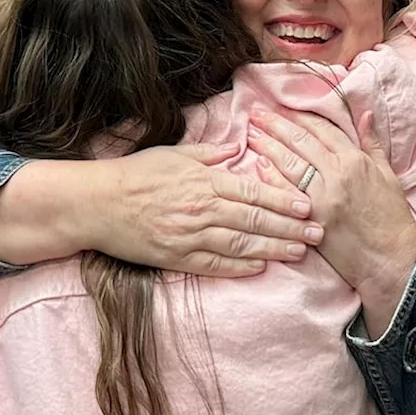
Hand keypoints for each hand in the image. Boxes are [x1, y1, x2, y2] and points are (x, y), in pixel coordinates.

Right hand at [0, 141, 322, 276]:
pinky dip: (240, 267)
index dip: (285, 199)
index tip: (310, 205)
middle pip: (255, 220)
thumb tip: (236, 147)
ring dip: (274, 249)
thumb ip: (208, 153)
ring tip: (299, 252)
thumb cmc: (134, 174)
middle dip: (291, 228)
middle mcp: (202, 209)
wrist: (96, 204)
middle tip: (319, 233)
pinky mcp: (176, 257)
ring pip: (242, 244)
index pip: (254, 191)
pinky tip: (261, 267)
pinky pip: (214, 265)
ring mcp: (190, 236)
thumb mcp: (173, 153)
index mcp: (204, 180)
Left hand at [247, 108, 415, 335]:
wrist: (390, 259)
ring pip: (289, 164)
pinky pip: (284, 193)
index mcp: (355, 161)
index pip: (321, 130)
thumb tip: (366, 114)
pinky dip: (270, 177)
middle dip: (276, 125)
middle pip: (300, 142)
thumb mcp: (388, 175)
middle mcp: (336, 175)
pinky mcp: (309, 219)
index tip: (282, 108)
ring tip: (251, 133)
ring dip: (267, 146)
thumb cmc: (391, 218)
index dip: (300, 117)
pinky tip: (257, 165)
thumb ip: (372, 144)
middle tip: (256, 113)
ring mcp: (321, 197)